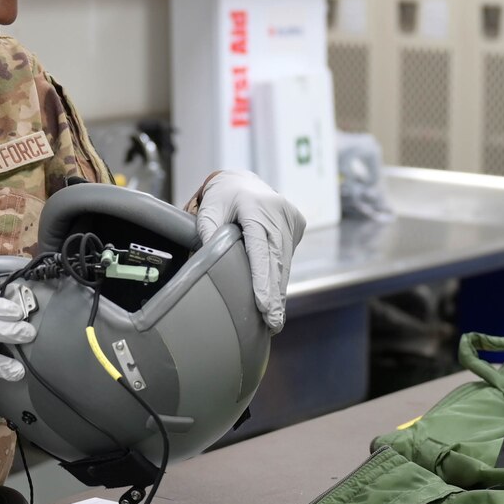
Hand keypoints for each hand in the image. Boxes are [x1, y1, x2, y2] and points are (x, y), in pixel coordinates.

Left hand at [195, 169, 305, 331]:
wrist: (243, 181)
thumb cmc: (223, 197)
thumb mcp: (208, 210)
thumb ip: (207, 232)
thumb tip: (207, 262)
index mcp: (257, 207)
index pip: (260, 249)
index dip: (263, 279)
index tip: (264, 304)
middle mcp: (279, 212)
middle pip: (276, 261)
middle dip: (274, 295)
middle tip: (273, 322)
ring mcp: (291, 219)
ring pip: (285, 262)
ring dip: (279, 291)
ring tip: (275, 318)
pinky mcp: (296, 225)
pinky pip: (288, 257)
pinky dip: (281, 278)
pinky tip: (277, 300)